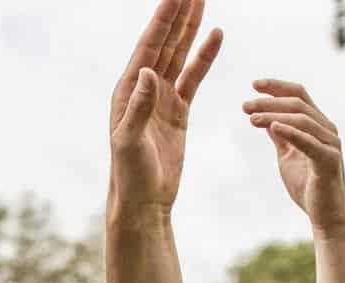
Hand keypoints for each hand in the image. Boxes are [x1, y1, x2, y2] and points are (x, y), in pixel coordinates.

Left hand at [107, 0, 224, 212]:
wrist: (143, 201)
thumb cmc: (130, 174)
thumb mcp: (131, 141)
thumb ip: (140, 106)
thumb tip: (149, 71)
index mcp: (129, 90)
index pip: (148, 46)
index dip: (163, 18)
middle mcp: (143, 88)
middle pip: (164, 42)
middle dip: (178, 13)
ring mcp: (162, 98)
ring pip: (179, 54)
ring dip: (190, 27)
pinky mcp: (178, 111)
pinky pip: (193, 76)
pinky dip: (204, 56)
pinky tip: (215, 35)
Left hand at [242, 81, 344, 234]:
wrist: (325, 215)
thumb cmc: (308, 185)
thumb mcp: (287, 156)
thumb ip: (280, 136)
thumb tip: (266, 119)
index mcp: (317, 125)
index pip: (299, 96)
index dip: (277, 87)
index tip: (254, 84)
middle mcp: (327, 129)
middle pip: (298, 104)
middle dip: (270, 101)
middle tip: (245, 105)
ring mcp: (330, 143)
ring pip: (302, 120)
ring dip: (274, 116)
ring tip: (251, 118)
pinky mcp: (329, 160)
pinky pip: (309, 142)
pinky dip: (290, 132)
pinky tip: (272, 128)